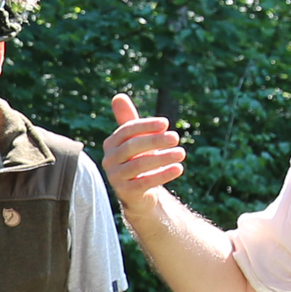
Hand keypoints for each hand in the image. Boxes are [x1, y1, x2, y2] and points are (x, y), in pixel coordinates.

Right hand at [101, 92, 184, 211]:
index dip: (146, 125)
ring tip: (181, 153)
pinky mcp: (125, 193)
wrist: (139, 194)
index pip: (126, 130)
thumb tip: (119, 96)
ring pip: (138, 165)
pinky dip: (162, 175)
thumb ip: (128, 120)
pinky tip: (178, 169)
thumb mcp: (135, 140)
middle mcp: (109, 160)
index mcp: (111, 144)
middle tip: (176, 137)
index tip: (166, 123)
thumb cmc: (139, 161)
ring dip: (162, 157)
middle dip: (155, 141)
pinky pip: (143, 183)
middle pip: (131, 147)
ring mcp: (115, 178)